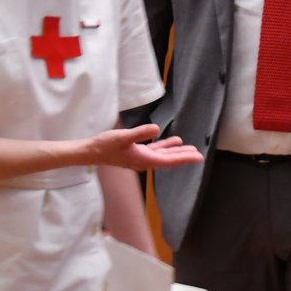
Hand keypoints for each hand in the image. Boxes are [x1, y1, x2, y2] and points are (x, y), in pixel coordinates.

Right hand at [80, 123, 203, 170]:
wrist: (91, 152)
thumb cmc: (105, 145)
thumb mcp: (123, 136)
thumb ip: (140, 133)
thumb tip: (156, 129)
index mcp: (143, 159)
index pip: (169, 160)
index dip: (184, 158)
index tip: (198, 157)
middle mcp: (144, 161)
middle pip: (169, 159)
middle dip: (184, 156)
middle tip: (199, 155)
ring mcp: (140, 158)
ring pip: (163, 155)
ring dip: (176, 152)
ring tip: (189, 148)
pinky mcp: (136, 153)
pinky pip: (155, 151)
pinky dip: (164, 147)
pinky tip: (171, 142)